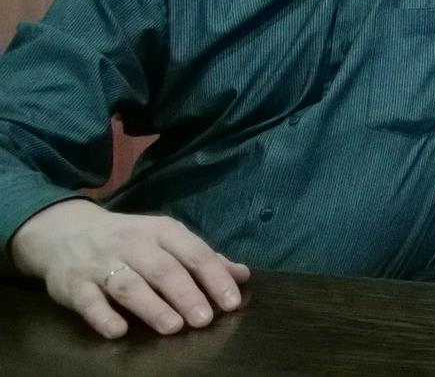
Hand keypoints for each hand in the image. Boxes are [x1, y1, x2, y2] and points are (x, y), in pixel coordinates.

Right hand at [8, 198, 248, 338]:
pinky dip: (103, 316)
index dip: (214, 277)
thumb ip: (202, 258)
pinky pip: (88, 301)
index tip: (231, 302)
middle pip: (163, 269)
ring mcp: (100, 263)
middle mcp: (132, 244)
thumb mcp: (166, 240)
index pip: (194, 253)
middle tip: (204, 319)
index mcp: (161, 231)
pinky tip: (119, 331)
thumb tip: (242, 275)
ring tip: (173, 327)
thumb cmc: (128, 240)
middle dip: (186, 294)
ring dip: (151, 307)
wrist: (64, 232)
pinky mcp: (72, 284)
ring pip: (128, 285)